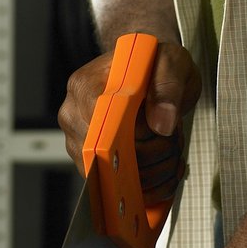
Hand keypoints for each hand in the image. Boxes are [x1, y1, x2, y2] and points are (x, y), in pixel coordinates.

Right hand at [58, 39, 200, 202]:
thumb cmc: (153, 63)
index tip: (160, 138)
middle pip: (108, 156)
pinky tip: (161, 161)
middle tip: (172, 136)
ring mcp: (79, 140)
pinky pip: (115, 185)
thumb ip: (168, 87)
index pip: (101, 124)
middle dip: (150, 155)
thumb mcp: (171, 62)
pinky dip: (146, 182)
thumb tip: (161, 124)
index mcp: (86, 85)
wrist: (147, 68)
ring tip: (168, 146)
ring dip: (152, 171)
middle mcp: (74, 113)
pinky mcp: (90, 160)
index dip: (133, 138)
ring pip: (113, 177)